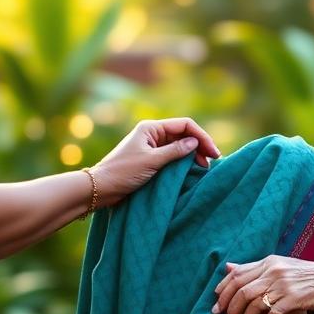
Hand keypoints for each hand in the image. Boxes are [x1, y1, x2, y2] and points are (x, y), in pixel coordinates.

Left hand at [90, 117, 219, 205]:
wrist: (101, 188)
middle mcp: (152, 134)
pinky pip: (172, 157)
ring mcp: (151, 147)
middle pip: (183, 135)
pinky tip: (192, 171)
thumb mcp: (151, 161)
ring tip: (204, 168)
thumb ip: (174, 151)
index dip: (201, 137)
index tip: (213, 153)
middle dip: (199, 146)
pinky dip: (183, 163)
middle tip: (212, 162)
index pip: (184, 125)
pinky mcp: (150, 160)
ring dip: (193, 155)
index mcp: (151, 128)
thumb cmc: (123, 172)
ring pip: (179, 146)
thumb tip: (194, 142)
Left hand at [212, 255, 313, 313]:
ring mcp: (284, 284)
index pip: (237, 275)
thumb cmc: (309, 275)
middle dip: (230, 309)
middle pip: (241, 290)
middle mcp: (274, 270)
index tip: (217, 304)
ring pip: (254, 303)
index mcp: (269, 261)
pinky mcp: (294, 298)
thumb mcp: (282, 267)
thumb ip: (255, 269)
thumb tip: (228, 267)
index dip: (223, 290)